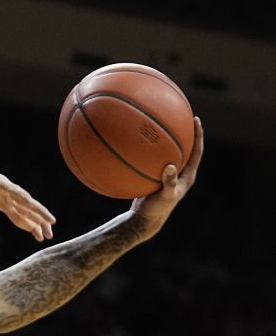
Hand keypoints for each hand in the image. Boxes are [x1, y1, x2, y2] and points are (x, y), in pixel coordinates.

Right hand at [0, 155, 55, 250]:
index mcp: (0, 200)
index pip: (19, 215)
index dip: (30, 226)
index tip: (39, 237)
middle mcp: (6, 193)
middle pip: (26, 210)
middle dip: (38, 222)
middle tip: (49, 234)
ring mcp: (4, 187)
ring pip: (25, 201)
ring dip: (38, 211)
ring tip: (51, 221)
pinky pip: (15, 192)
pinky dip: (25, 199)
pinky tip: (35, 206)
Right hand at [131, 117, 203, 236]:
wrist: (145, 220)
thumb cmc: (157, 210)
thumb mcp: (164, 197)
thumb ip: (169, 182)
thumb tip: (170, 166)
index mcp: (187, 176)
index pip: (196, 151)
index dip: (198, 135)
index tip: (196, 119)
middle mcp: (180, 173)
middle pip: (186, 148)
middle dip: (185, 132)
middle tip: (181, 115)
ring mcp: (169, 176)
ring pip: (170, 153)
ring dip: (167, 140)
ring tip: (160, 124)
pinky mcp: (157, 178)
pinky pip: (154, 160)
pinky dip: (149, 152)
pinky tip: (138, 144)